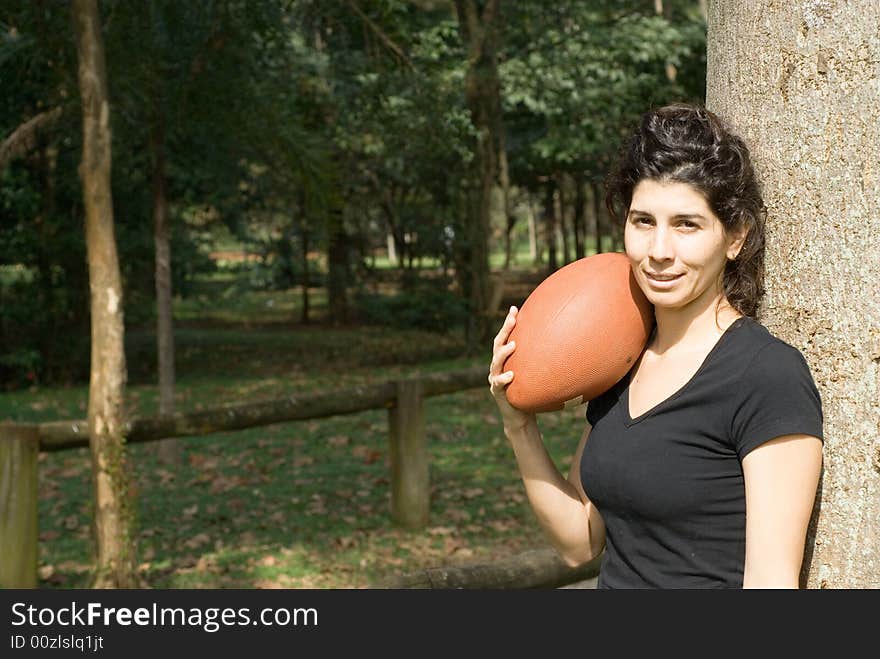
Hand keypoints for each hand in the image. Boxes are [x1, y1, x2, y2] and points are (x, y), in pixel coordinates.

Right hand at [488, 306, 534, 430]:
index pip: (505, 337)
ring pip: (495, 362)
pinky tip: (511, 376)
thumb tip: (569, 345)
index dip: (508, 323)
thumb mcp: (537, 374)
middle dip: (505, 330)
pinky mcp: (497, 392)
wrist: (521, 417)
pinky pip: (498, 384)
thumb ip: (544, 361)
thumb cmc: (531, 393)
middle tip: (513, 319)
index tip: (514, 309)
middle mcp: (497, 366)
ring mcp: (495, 378)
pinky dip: (503, 378)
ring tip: (513, 345)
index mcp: (506, 360)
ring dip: (503, 353)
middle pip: (498, 345)